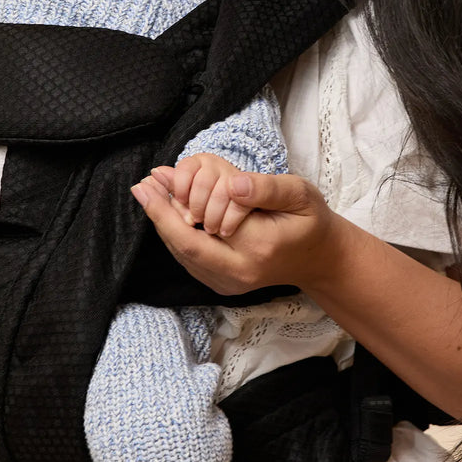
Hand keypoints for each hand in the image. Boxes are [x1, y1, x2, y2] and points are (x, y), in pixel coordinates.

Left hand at [131, 170, 349, 296]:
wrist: (319, 258)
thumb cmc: (309, 221)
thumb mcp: (299, 194)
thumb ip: (265, 188)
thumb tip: (231, 185)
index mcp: (258, 246)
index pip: (205, 224)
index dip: (174, 201)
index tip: (157, 175)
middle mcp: (238, 271)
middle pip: (185, 245)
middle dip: (159, 214)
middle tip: (142, 185)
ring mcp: (228, 283)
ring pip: (182, 254)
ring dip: (162, 223)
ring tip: (148, 193)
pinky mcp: (221, 285)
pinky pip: (188, 259)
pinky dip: (173, 234)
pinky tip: (165, 211)